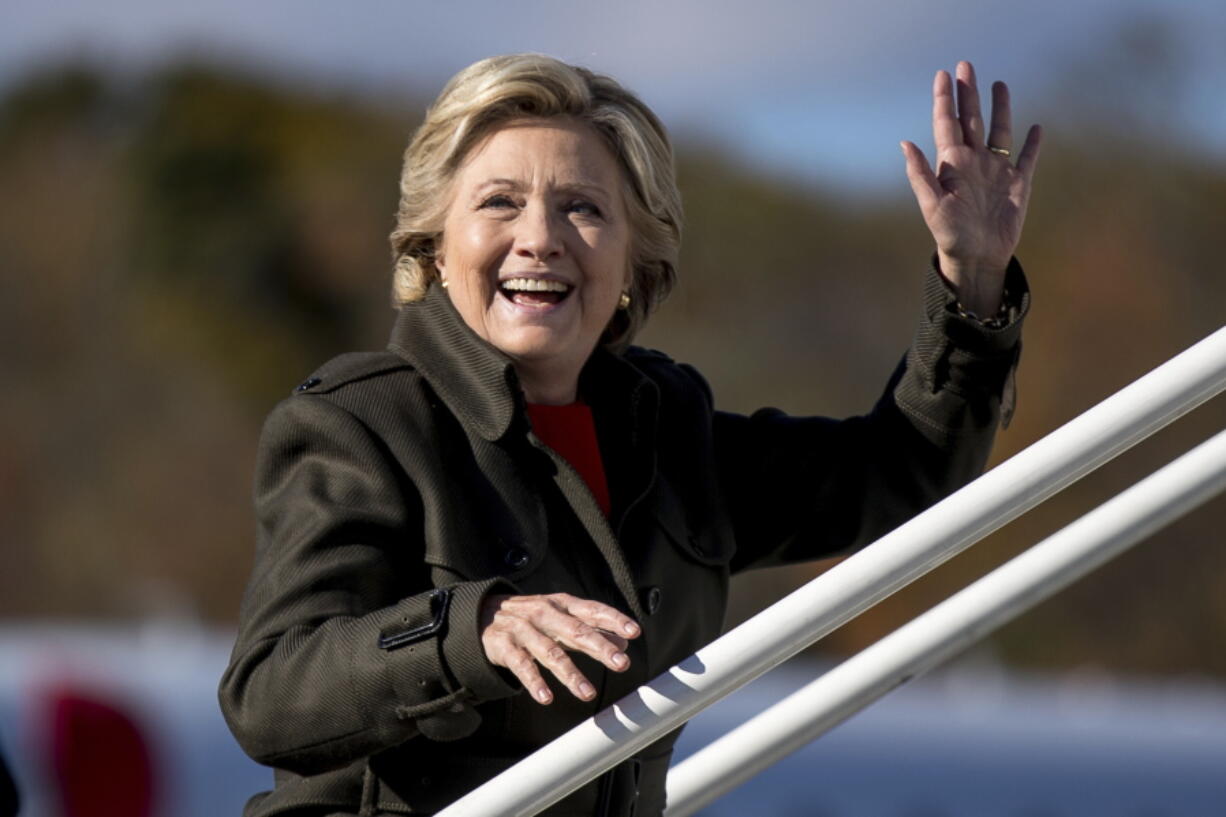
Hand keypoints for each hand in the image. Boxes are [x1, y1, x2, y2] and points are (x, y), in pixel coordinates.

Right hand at [480, 592, 640, 704]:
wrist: (483, 614)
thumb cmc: (532, 617)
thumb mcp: (563, 618)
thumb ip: (592, 629)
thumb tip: (625, 643)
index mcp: (562, 605)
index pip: (592, 610)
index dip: (614, 620)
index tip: (634, 632)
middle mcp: (545, 614)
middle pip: (576, 631)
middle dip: (600, 647)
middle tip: (621, 663)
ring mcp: (524, 630)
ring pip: (551, 652)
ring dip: (570, 674)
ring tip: (588, 693)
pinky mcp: (505, 647)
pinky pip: (522, 666)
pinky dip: (534, 682)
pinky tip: (546, 698)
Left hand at [901, 61, 1041, 315]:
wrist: (975, 257)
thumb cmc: (949, 234)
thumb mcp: (931, 204)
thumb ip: (920, 173)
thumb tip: (905, 143)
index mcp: (952, 164)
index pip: (947, 123)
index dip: (944, 99)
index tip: (943, 74)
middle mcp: (974, 162)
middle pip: (972, 119)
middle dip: (969, 93)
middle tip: (966, 65)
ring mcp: (996, 171)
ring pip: (999, 131)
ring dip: (1000, 108)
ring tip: (999, 84)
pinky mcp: (1018, 184)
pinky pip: (1026, 158)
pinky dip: (1032, 144)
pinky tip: (1036, 128)